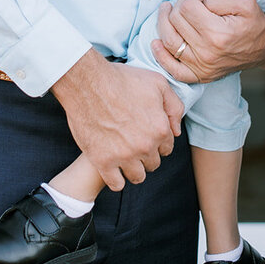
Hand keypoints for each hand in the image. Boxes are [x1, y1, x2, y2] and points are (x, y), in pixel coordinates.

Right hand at [51, 49, 183, 191]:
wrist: (88, 83)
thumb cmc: (122, 80)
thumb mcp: (157, 83)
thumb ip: (174, 106)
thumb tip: (176, 130)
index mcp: (160, 128)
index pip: (166, 148)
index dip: (157, 141)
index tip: (146, 135)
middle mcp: (145, 146)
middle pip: (153, 163)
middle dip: (146, 155)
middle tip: (133, 142)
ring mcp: (124, 156)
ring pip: (137, 176)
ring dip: (133, 169)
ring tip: (124, 157)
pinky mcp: (103, 161)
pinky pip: (116, 184)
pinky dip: (116, 178)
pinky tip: (112, 166)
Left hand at [151, 0, 264, 83]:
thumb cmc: (255, 22)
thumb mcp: (244, 1)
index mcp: (217, 34)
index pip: (188, 8)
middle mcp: (206, 53)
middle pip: (177, 22)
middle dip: (178, 2)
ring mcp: (202, 67)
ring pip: (170, 41)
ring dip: (163, 22)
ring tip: (167, 8)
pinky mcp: (200, 75)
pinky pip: (174, 69)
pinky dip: (161, 57)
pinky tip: (155, 43)